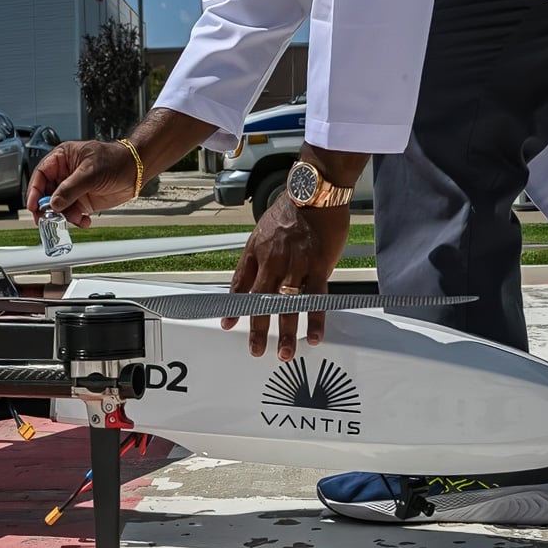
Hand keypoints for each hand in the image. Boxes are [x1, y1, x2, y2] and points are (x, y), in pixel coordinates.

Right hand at [28, 140, 139, 227]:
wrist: (136, 171)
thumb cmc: (116, 160)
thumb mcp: (91, 172)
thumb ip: (70, 188)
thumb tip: (54, 202)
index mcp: (63, 158)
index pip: (41, 174)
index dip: (34, 190)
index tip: (33, 205)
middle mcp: (65, 173)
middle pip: (46, 193)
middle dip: (47, 207)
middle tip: (47, 219)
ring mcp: (73, 188)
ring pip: (58, 206)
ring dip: (64, 216)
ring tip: (76, 218)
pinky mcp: (82, 200)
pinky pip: (71, 213)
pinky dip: (76, 219)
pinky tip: (84, 220)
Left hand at [223, 195, 349, 360]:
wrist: (314, 193)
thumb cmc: (290, 212)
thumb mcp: (261, 233)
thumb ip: (254, 260)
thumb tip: (244, 284)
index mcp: (257, 252)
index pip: (241, 285)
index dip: (234, 307)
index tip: (229, 325)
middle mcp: (274, 261)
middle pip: (262, 301)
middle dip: (258, 329)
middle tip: (256, 350)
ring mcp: (296, 264)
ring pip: (288, 304)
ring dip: (286, 331)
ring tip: (284, 353)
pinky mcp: (318, 266)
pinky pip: (316, 297)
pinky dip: (314, 318)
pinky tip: (312, 335)